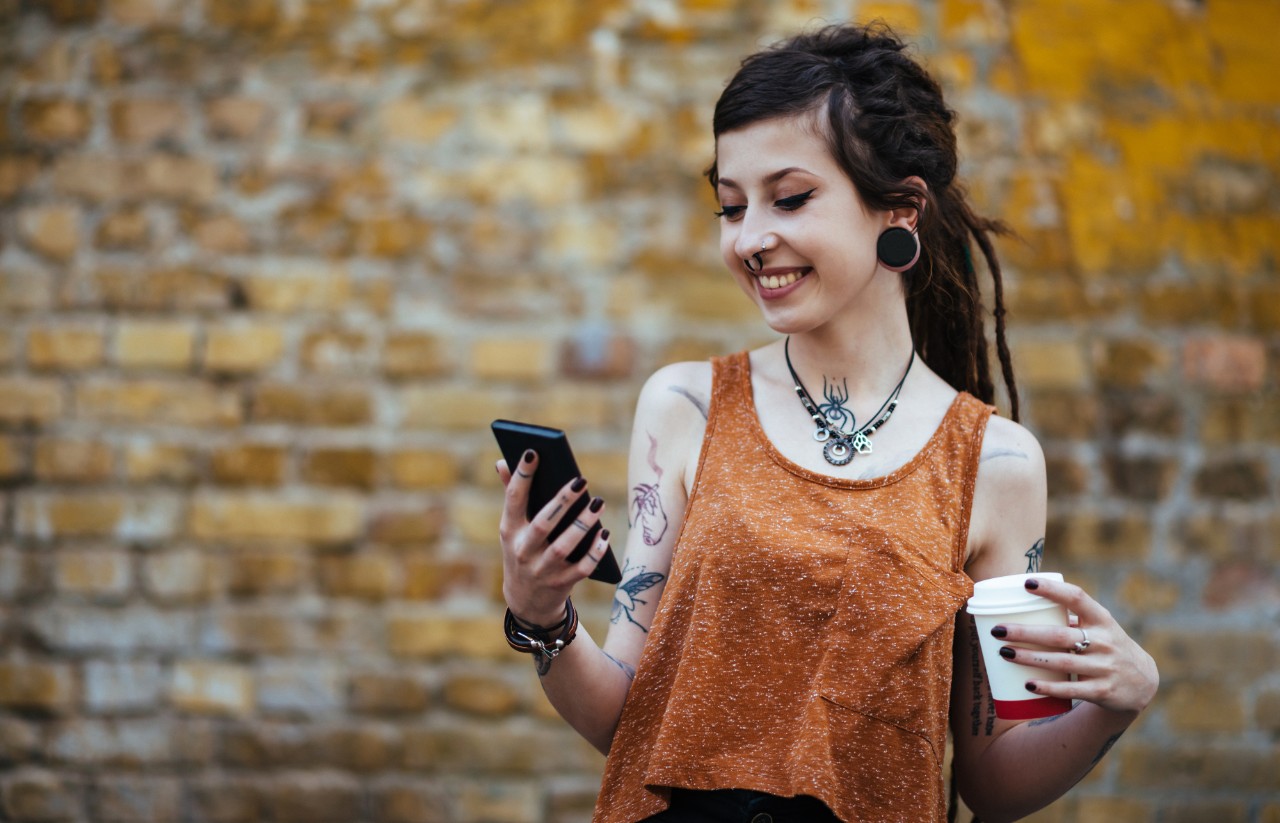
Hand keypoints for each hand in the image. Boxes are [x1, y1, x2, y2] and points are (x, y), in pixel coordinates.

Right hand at [496, 450, 612, 625]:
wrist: (526, 602)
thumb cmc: (523, 551)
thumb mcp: (512, 528)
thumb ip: (511, 494)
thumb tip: (502, 461)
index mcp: (509, 530)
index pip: (513, 499)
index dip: (522, 475)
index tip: (533, 451)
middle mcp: (523, 550)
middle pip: (543, 524)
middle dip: (562, 501)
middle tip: (581, 481)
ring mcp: (542, 570)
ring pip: (564, 547)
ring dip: (583, 525)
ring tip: (598, 503)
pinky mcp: (561, 584)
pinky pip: (582, 568)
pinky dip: (595, 552)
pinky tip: (605, 534)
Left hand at [992, 577, 1158, 715]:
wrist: (1142, 682)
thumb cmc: (1106, 645)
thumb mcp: (1099, 626)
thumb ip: (1070, 616)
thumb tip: (1024, 604)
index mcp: (1102, 619)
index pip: (1077, 598)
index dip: (1052, 590)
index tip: (1027, 583)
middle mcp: (1104, 641)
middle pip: (1059, 635)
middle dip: (1026, 632)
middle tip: (998, 629)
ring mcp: (1104, 667)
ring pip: (1061, 662)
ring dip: (1029, 658)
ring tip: (1004, 653)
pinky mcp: (1102, 691)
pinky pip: (1071, 689)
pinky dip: (1048, 687)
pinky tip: (1027, 684)